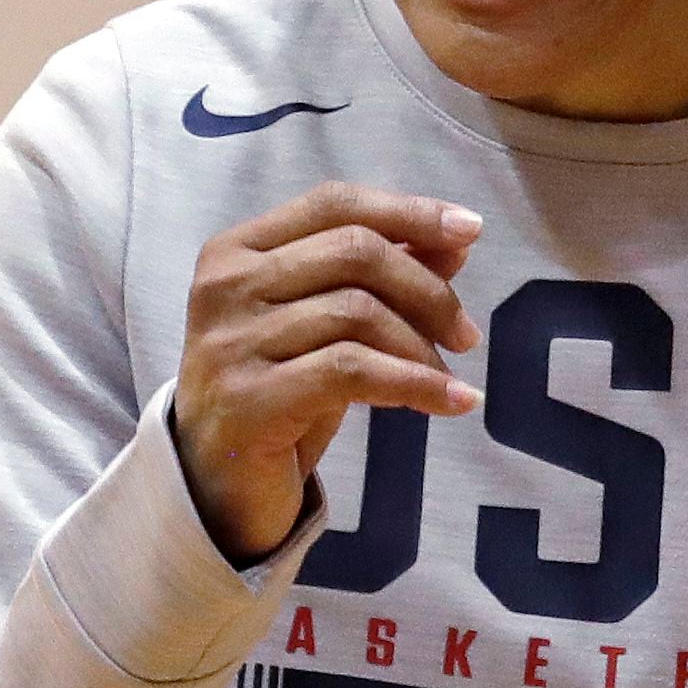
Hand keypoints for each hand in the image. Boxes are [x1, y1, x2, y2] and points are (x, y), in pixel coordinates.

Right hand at [172, 182, 482, 562]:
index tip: (471, 229)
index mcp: (237, 249)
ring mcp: (231, 342)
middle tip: (465, 334)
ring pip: (357, 312)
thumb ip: (381, 273)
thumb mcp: (329, 323)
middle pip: (354, 251)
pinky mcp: (249, 399)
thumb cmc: (278, 390)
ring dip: (421, 347)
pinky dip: (415, 385)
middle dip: (427, 290)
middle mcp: (226, 285)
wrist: (216, 483)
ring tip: (448, 378)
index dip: (410, 211)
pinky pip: (352, 372)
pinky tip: (451, 402)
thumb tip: (457, 238)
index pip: (335, 204)